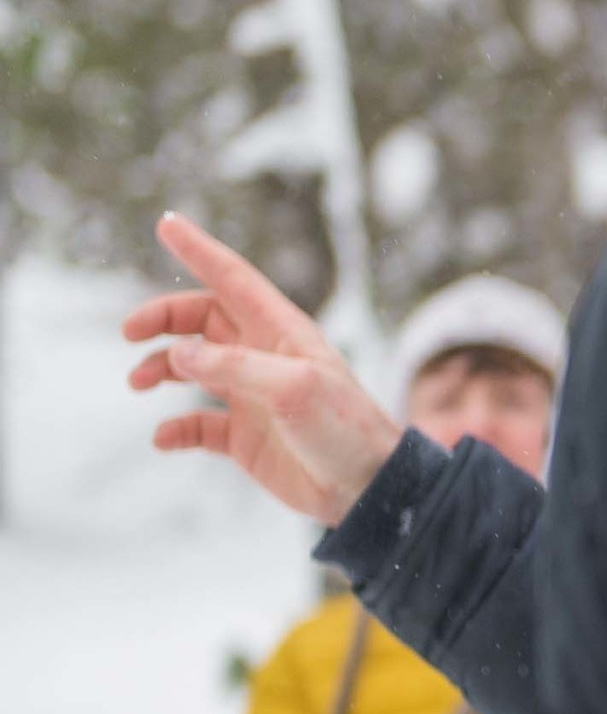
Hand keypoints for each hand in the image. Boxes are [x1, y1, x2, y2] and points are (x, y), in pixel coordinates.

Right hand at [127, 214, 404, 525]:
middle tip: (130, 333)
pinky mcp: (246, 437)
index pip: (234, 279)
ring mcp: (253, 396)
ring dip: (160, 368)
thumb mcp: (294, 389)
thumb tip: (181, 354)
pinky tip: (164, 437)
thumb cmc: (345, 430)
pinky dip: (175, 428)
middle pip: (202, 320)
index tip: (167, 223)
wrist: (369, 489)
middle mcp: (264, 357)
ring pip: (193, 368)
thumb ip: (235, 368)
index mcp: (283, 332)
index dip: (200, 250)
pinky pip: (198, 425)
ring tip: (139, 382)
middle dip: (164, 319)